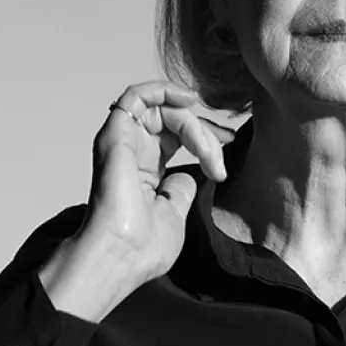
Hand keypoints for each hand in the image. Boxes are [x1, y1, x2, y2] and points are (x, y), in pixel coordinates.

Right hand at [80, 80, 235, 283]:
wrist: (122, 256)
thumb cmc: (143, 247)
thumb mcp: (176, 212)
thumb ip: (183, 187)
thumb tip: (192, 172)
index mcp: (143, 170)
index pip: (176, 135)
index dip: (205, 134)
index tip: (230, 143)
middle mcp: (131, 152)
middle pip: (174, 121)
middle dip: (204, 133)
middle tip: (218, 160)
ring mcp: (122, 142)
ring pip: (163, 109)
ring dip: (192, 122)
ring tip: (208, 148)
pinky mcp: (115, 135)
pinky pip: (136, 96)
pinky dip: (163, 90)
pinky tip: (188, 101)